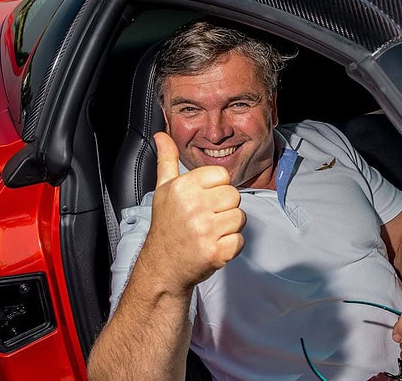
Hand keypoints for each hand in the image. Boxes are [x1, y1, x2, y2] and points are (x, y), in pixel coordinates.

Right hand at [138, 132, 246, 291]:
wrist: (163, 266)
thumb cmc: (166, 226)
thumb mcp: (163, 190)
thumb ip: (167, 160)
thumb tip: (162, 135)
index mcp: (183, 188)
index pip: (222, 175)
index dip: (216, 187)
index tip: (204, 199)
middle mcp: (194, 207)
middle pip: (234, 195)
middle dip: (224, 207)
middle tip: (206, 217)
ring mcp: (206, 231)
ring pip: (240, 217)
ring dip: (229, 226)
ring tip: (209, 231)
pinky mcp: (216, 252)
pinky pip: (240, 240)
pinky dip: (230, 245)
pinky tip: (213, 245)